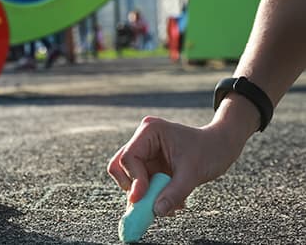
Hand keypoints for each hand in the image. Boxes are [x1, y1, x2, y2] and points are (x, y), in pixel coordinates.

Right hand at [107, 116, 245, 216]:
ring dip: (145, 195)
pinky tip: (172, 202)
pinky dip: (152, 196)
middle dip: (133, 187)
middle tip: (147, 204)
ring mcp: (145, 152)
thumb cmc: (210, 150)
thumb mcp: (192, 173)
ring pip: (129, 178)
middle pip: (120, 166)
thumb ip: (173, 192)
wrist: (222, 147)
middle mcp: (142, 140)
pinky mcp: (149, 165)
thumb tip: (156, 211)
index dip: (134, 180)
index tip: (142, 200)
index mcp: (150, 131)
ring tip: (169, 205)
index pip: (129, 158)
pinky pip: (142, 184)